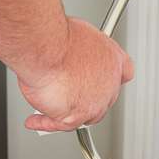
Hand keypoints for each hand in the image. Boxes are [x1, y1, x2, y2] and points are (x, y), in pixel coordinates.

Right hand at [19, 18, 135, 131]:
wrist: (48, 48)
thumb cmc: (60, 37)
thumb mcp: (80, 33)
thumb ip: (82, 50)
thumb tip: (72, 54)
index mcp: (113, 60)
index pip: (122, 74)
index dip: (109, 79)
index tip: (100, 81)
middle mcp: (108, 85)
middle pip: (103, 100)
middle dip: (86, 100)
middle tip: (68, 95)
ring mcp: (94, 103)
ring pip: (84, 117)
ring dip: (68, 114)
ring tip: (50, 107)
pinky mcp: (75, 117)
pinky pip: (58, 125)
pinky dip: (44, 123)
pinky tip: (35, 120)